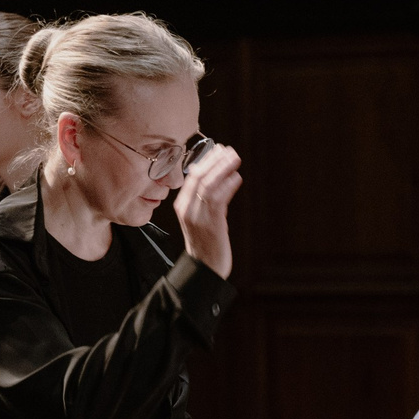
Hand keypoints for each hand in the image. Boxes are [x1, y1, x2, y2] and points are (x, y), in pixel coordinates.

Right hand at [173, 143, 242, 278]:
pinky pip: (217, 200)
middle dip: (214, 161)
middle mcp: (187, 209)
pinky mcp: (210, 225)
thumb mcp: (201, 217)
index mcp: (182, 205)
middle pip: (198, 177)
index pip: (191, 176)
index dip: (206, 161)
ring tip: (235, 159)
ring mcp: (197, 217)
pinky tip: (236, 178)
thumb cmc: (206, 242)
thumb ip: (205, 199)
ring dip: (222, 170)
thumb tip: (217, 176)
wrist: (205, 268)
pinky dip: (227, 186)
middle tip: (229, 150)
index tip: (219, 149)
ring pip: (207, 186)